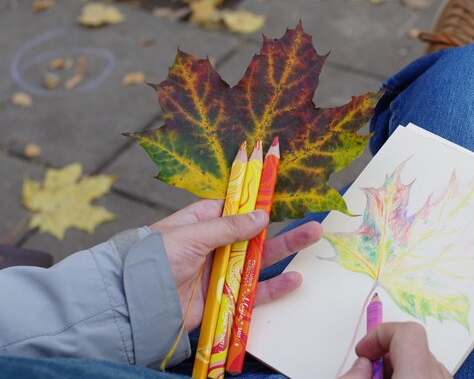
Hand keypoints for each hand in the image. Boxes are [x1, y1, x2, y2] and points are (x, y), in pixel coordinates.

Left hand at [150, 200, 322, 331]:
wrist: (135, 303)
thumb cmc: (155, 259)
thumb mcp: (190, 234)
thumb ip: (227, 227)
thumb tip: (261, 216)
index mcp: (201, 223)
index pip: (234, 209)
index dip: (256, 204)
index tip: (280, 196)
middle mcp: (214, 245)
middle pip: (254, 235)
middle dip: (281, 228)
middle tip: (310, 221)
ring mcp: (221, 271)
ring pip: (259, 260)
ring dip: (285, 251)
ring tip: (313, 237)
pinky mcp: (224, 297)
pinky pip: (253, 290)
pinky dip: (274, 286)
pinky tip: (294, 279)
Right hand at [339, 322, 452, 378]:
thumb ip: (353, 376)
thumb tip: (362, 366)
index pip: (408, 333)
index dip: (381, 334)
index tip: (364, 350)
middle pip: (415, 347)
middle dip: (386, 353)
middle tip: (367, 371)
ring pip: (425, 362)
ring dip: (399, 366)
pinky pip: (432, 376)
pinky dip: (412, 377)